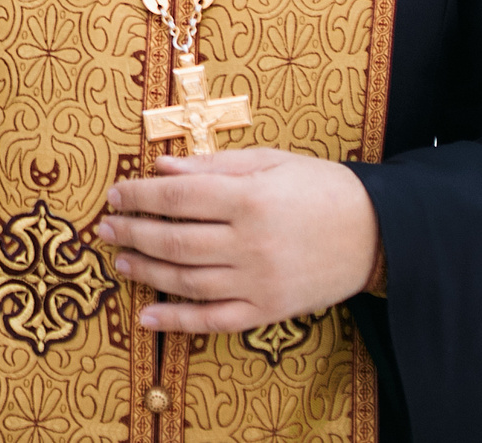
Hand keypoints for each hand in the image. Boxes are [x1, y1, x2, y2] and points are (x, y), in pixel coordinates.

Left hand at [95, 149, 379, 333]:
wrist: (377, 233)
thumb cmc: (320, 188)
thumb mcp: (270, 161)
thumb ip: (213, 165)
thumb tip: (162, 168)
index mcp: (249, 198)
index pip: (177, 197)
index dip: (139, 195)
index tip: (115, 193)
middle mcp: (250, 243)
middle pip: (175, 240)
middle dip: (132, 231)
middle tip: (104, 226)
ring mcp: (258, 281)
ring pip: (187, 280)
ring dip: (146, 270)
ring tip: (119, 259)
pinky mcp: (267, 310)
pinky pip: (214, 320)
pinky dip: (177, 319)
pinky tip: (148, 313)